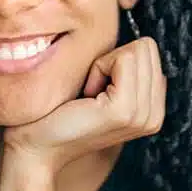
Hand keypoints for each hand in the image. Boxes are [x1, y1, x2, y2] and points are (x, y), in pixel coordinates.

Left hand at [2, 36, 165, 174]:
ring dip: (104, 65)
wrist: (36, 149)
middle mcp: (154, 116)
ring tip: (88, 95)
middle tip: (91, 91)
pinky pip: (122, 59)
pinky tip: (86, 95)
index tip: (97, 88)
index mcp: (153, 110)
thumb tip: (137, 41)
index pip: (151, 53)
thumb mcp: (102, 90)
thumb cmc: (60, 114)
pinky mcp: (124, 110)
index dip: (117, 60)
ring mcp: (142, 115)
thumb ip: (126, 71)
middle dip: (113, 60)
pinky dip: (98, 68)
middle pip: (147, 48)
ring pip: (137, 50)